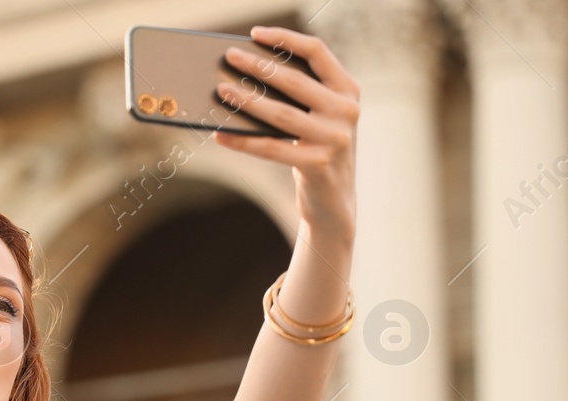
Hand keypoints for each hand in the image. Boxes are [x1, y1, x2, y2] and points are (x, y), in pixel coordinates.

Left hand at [213, 25, 358, 244]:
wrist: (335, 201)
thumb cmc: (317, 150)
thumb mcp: (319, 118)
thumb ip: (300, 96)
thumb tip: (247, 75)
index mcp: (348, 90)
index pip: (318, 52)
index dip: (286, 39)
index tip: (256, 33)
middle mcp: (346, 110)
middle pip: (294, 81)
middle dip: (257, 66)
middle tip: (230, 57)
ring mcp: (334, 138)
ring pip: (280, 115)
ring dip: (246, 101)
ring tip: (221, 91)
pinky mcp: (317, 164)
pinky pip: (271, 149)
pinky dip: (242, 142)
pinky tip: (220, 135)